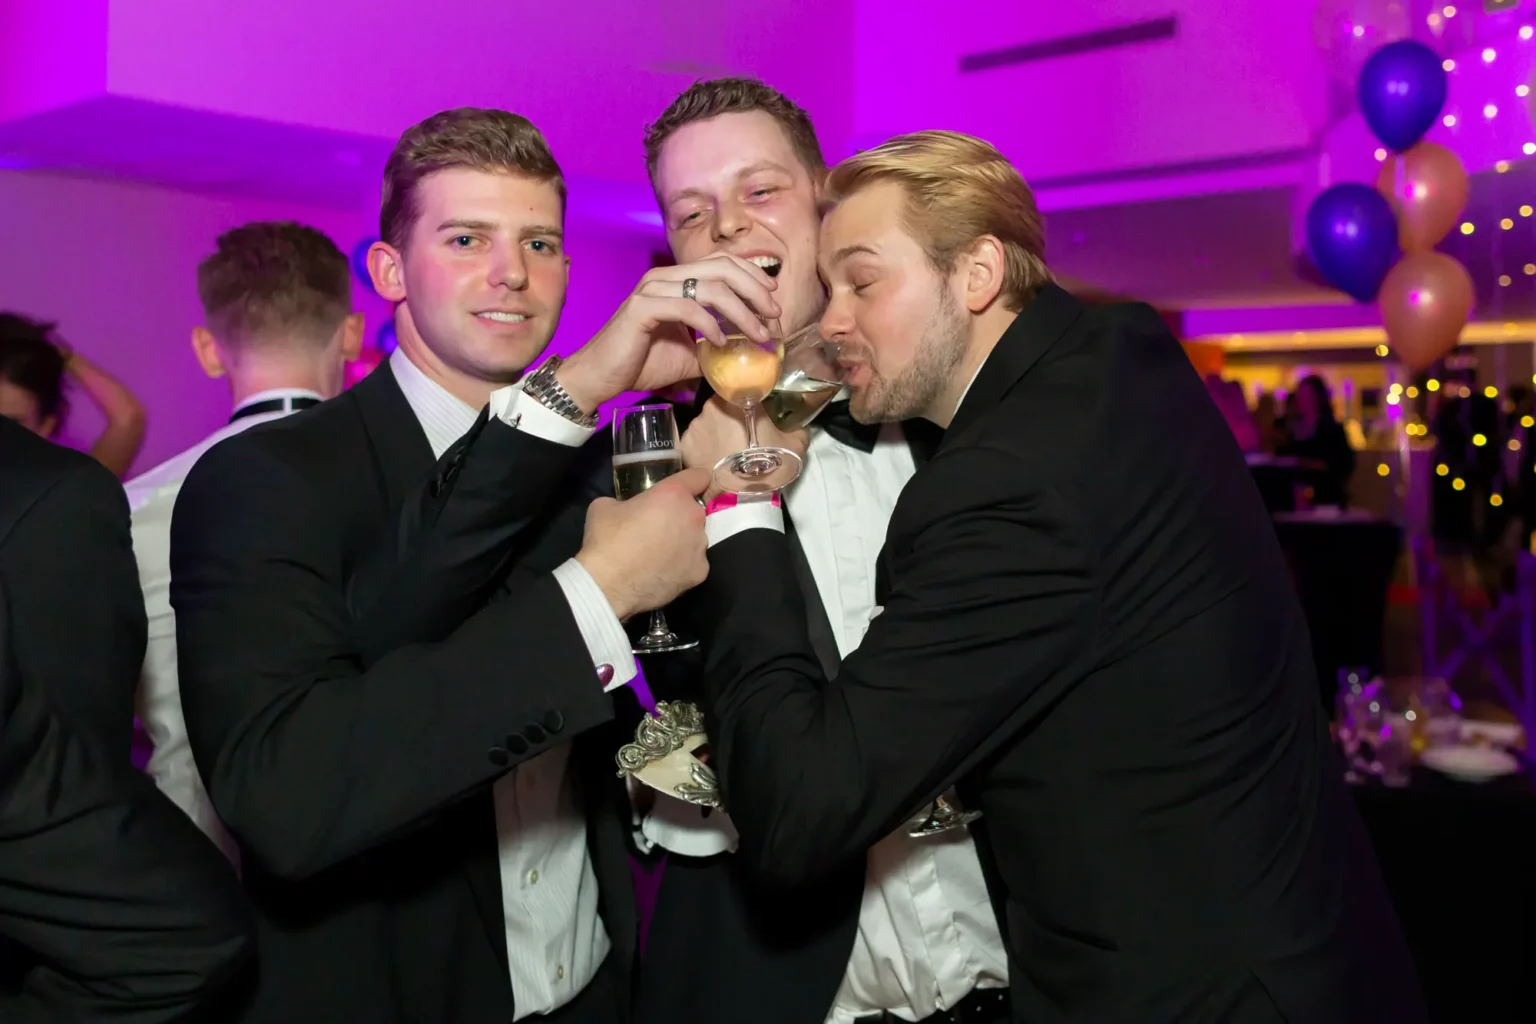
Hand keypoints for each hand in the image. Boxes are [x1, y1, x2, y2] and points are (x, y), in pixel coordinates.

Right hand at [557, 254, 780, 411]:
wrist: (602, 376)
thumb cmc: (641, 362)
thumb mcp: (689, 354)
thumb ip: (714, 346)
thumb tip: (747, 353)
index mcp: (676, 280)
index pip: (722, 263)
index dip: (752, 275)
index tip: (773, 297)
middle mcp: (665, 277)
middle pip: (722, 267)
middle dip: (754, 289)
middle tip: (774, 314)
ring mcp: (653, 289)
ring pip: (709, 287)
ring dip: (741, 311)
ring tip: (758, 334)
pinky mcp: (643, 308)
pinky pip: (687, 308)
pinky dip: (710, 325)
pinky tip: (722, 343)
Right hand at [576, 467, 711, 621]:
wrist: (608, 585)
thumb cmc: (606, 540)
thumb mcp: (605, 505)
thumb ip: (625, 501)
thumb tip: (625, 508)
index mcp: (674, 494)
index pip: (699, 476)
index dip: (690, 481)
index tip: (681, 489)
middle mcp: (694, 517)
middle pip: (694, 511)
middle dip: (679, 516)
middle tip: (657, 528)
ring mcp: (700, 547)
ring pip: (696, 538)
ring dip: (682, 542)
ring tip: (658, 555)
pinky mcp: (700, 572)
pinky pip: (693, 563)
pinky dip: (681, 566)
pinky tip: (662, 572)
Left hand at [682, 397, 808, 499]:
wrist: (741, 498)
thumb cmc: (769, 465)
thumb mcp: (796, 444)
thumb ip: (797, 427)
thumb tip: (798, 424)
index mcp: (738, 399)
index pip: (739, 389)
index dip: (745, 400)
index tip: (752, 412)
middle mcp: (712, 406)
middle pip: (721, 405)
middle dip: (730, 417)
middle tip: (743, 435)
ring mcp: (695, 425)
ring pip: (707, 423)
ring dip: (716, 432)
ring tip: (728, 452)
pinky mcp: (685, 444)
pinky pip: (696, 441)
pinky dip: (703, 447)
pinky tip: (715, 460)